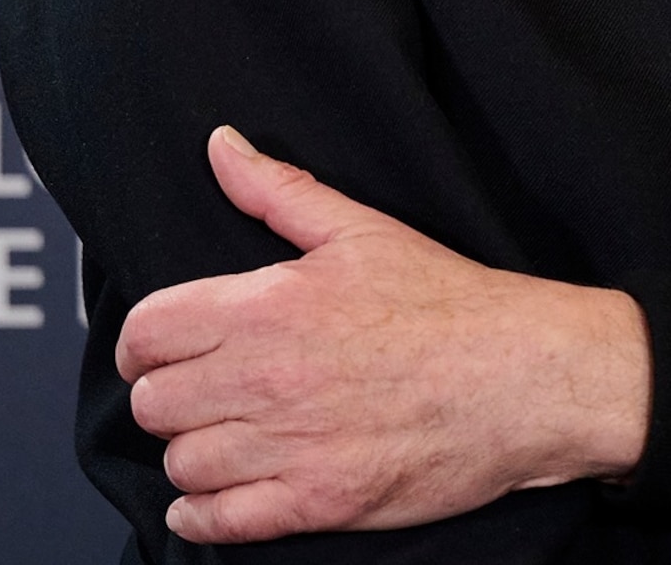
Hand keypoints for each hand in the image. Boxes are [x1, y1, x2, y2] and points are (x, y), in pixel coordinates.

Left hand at [116, 127, 650, 544]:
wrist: (527, 376)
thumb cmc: (451, 303)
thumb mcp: (363, 229)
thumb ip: (278, 189)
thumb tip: (221, 147)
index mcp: (269, 305)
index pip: (147, 332)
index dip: (142, 341)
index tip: (160, 348)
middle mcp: (267, 378)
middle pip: (153, 403)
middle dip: (170, 396)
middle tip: (204, 391)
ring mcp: (290, 446)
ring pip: (181, 463)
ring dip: (193, 453)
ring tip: (225, 438)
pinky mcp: (316, 502)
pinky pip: (216, 523)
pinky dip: (200, 515)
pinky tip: (215, 497)